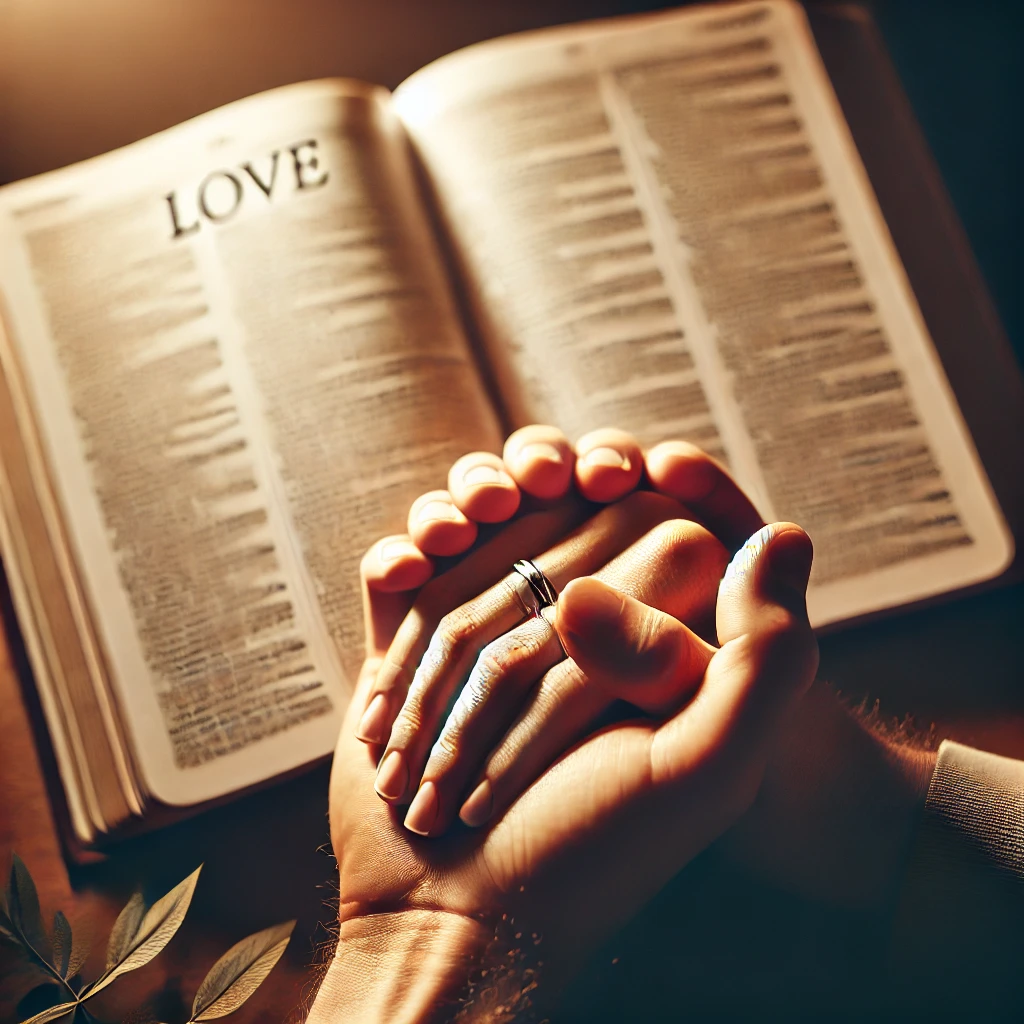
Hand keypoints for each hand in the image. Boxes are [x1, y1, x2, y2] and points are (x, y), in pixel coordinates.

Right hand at [360, 425, 934, 912]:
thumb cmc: (591, 851)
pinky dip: (399, 556)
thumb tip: (780, 532)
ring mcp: (477, 639)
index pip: (640, 515)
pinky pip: (398, 583)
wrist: (461, 917)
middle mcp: (560, 632)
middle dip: (532, 471)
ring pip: (473, 531)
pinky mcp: (407, 656)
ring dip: (462, 501)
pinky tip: (410, 562)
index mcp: (641, 641)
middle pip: (546, 507)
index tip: (609, 469)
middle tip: (527, 480)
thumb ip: (765, 660)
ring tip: (462, 519)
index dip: (624, 471)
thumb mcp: (703, 769)